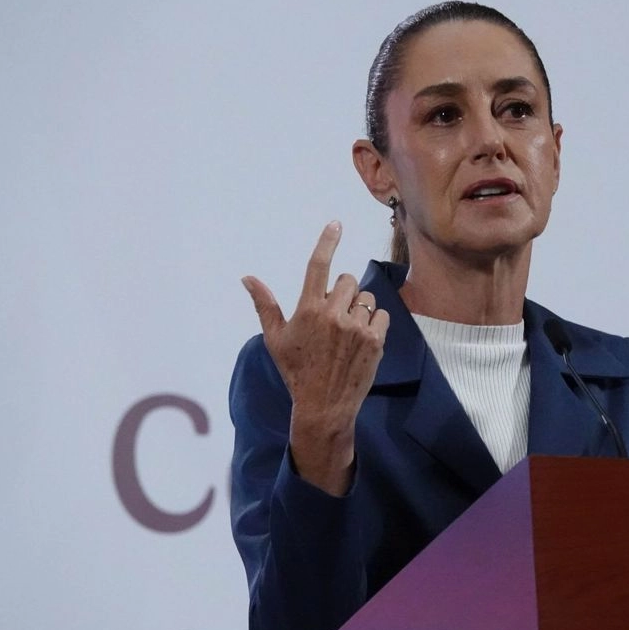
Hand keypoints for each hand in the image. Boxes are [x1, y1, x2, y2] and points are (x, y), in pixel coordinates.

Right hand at [241, 221, 389, 492]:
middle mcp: (333, 315)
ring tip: (347, 332)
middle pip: (348, 280)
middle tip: (333, 316)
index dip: (327, 242)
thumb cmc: (296, 371)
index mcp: (307, 310)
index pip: (318, 266)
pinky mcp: (375, 341)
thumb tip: (248, 277)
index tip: (336, 224)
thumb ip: (265, 304)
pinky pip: (380, 314)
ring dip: (358, 308)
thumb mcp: (275, 339)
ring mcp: (356, 328)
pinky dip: (374, 322)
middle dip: (342, 292)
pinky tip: (361, 339)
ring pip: (365, 297)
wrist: (324, 405)